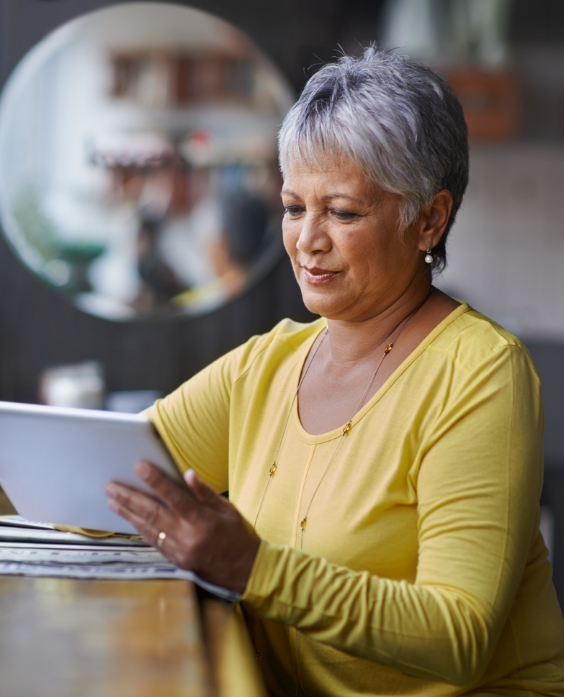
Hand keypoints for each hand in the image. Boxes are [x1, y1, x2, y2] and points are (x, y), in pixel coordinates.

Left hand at [105, 461, 260, 593]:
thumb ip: (205, 493)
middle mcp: (188, 537)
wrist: (246, 570)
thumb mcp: (228, 509)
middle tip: (112, 485)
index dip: (156, 481)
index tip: (140, 466)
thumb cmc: (239, 535)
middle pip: (154, 513)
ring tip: (112, 500)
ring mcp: (180, 551)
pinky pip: (153, 541)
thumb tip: (188, 474)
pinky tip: (129, 519)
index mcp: (203, 521)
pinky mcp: (176, 560)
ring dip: (128, 513)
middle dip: (131, 497)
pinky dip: (140, 528)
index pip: (174, 497)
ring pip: (148, 528)